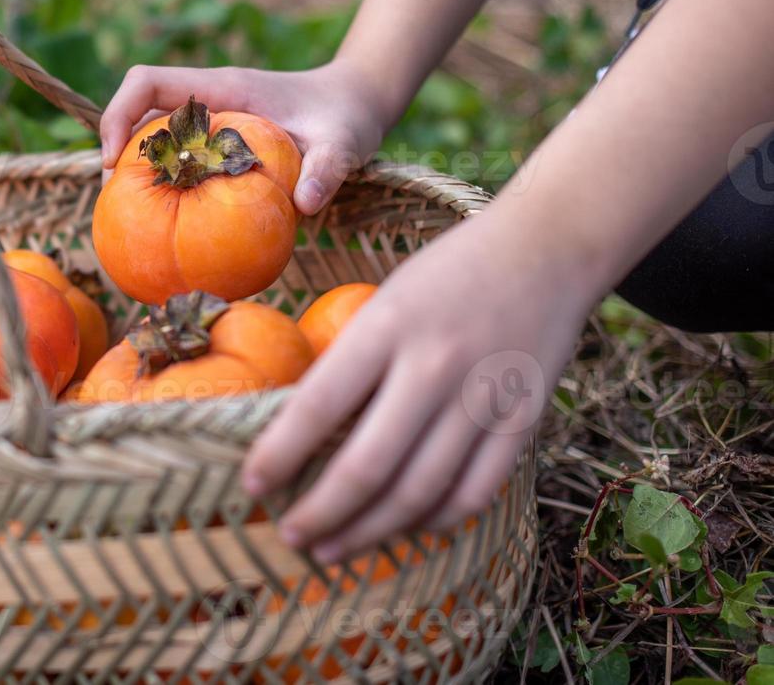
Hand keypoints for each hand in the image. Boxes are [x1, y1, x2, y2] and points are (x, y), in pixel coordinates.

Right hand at [100, 62, 388, 214]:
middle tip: (113, 204)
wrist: (355, 104)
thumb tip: (304, 205)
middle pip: (137, 113)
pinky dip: (165, 188)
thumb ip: (328, 168)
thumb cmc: (346, 117)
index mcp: (224, 87)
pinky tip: (170, 229)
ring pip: (152, 139)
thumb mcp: (344, 142)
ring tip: (131, 221)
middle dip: (115, 152)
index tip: (111, 161)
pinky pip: (177, 161)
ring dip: (135, 173)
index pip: (147, 82)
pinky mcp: (216, 144)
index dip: (118, 114)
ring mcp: (209, 122)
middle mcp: (207, 101)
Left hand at [240, 205, 597, 560]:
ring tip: (333, 548)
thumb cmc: (446, 275)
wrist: (546, 249)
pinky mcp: (523, 421)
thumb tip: (300, 433)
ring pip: (419, 493)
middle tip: (290, 537)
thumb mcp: (384, 302)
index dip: (279, 455)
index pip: (317, 406)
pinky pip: (472, 493)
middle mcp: (433, 367)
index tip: (252, 486)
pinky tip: (401, 529)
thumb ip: (352, 363)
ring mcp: (482, 398)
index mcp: (386, 328)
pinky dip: (432, 522)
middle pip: (367, 466)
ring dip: (369, 532)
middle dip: (320, 512)